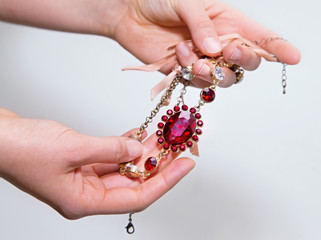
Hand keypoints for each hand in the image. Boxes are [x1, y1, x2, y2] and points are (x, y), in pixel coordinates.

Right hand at [0, 108, 194, 218]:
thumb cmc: (20, 148)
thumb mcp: (73, 148)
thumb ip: (110, 149)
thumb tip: (138, 148)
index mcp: (83, 203)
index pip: (136, 198)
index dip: (165, 182)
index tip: (186, 165)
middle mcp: (85, 194)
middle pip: (133, 182)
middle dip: (158, 163)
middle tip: (179, 145)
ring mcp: (82, 178)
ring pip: (123, 168)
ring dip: (143, 151)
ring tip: (165, 136)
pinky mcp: (79, 162)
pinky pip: (110, 156)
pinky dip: (125, 145)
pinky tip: (139, 134)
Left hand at [110, 0, 300, 86]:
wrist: (128, 12)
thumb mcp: (184, 1)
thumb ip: (202, 25)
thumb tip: (216, 49)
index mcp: (227, 20)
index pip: (258, 36)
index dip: (277, 47)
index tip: (293, 57)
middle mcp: (219, 42)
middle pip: (246, 63)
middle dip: (242, 60)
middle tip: (228, 51)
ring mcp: (204, 60)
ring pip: (224, 79)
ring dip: (214, 72)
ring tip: (196, 59)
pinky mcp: (185, 73)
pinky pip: (198, 83)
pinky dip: (191, 73)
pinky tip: (178, 55)